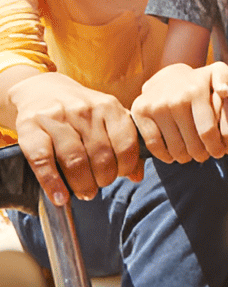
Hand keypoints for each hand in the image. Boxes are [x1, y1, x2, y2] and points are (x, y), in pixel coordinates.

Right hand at [8, 72, 138, 205]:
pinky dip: (53, 183)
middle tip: (98, 186)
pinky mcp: (30, 127)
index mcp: (107, 106)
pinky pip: (43, 161)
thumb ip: (124, 142)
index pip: (125, 142)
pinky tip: (60, 196)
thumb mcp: (106, 117)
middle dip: (104, 178)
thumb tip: (137, 176)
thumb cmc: (80, 111)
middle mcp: (83, 110)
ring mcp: (56, 117)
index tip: (120, 174)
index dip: (126, 166)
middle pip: (101, 155)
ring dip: (82, 184)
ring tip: (84, 192)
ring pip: (75, 160)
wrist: (40, 89)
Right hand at [132, 62, 227, 163]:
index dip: (215, 147)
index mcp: (196, 91)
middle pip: (192, 144)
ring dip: (184, 157)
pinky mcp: (140, 112)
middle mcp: (175, 99)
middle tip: (203, 154)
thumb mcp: (216, 73)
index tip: (218, 153)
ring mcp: (156, 106)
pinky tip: (172, 154)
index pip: (208, 132)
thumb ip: (226, 79)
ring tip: (189, 154)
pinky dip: (164, 155)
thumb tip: (224, 92)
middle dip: (201, 154)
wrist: (167, 77)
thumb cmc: (198, 82)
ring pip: (174, 148)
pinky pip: (154, 145)